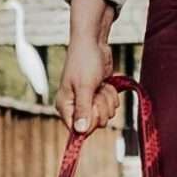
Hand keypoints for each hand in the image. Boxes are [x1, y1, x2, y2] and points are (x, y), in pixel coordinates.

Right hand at [59, 0, 120, 133]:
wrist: (94, 43)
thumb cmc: (85, 61)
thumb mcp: (84, 86)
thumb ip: (83, 110)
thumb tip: (80, 132)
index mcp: (65, 106)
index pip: (78, 130)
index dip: (89, 121)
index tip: (92, 105)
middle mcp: (75, 107)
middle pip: (95, 124)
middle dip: (101, 107)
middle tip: (97, 91)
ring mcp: (88, 103)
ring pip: (105, 115)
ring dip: (107, 99)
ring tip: (100, 84)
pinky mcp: (99, 97)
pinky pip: (111, 106)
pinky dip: (111, 94)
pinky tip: (104, 83)